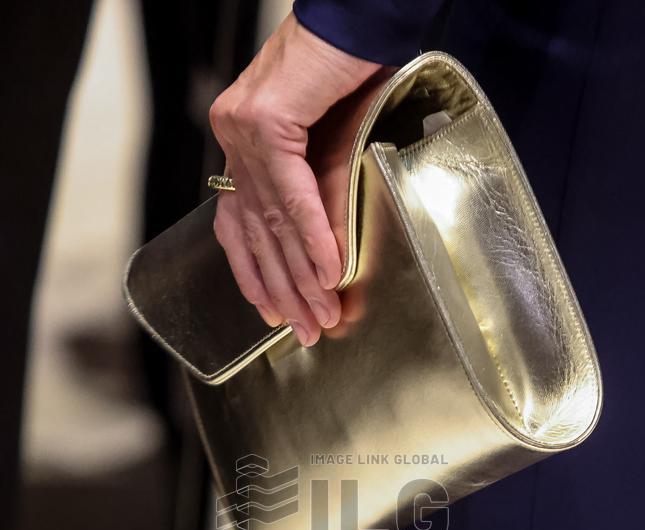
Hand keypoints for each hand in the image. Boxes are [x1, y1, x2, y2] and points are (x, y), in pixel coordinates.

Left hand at [209, 13, 380, 345]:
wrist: (359, 16)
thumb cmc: (350, 69)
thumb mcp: (334, 145)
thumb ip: (321, 196)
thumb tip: (326, 257)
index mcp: (243, 141)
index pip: (238, 223)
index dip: (255, 275)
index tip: (273, 314)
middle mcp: (234, 136)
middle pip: (255, 232)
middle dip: (283, 290)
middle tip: (305, 332)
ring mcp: (243, 127)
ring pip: (272, 221)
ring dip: (301, 277)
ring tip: (321, 316)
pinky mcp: (266, 119)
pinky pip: (293, 194)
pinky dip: (313, 237)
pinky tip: (328, 272)